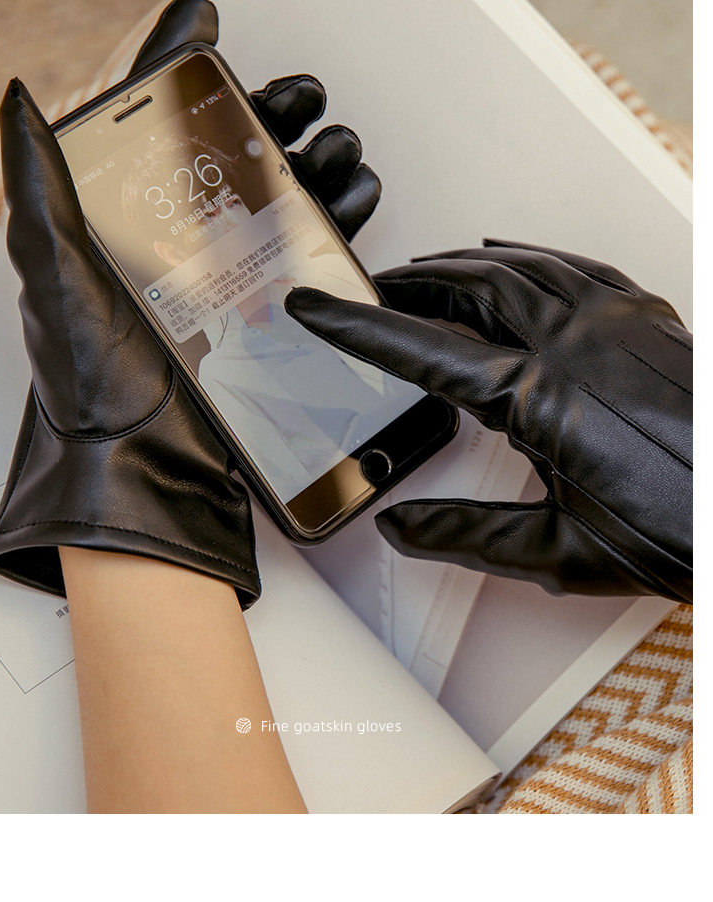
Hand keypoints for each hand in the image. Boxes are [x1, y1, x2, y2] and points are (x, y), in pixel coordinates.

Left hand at [0, 0, 380, 606]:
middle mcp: (171, 247)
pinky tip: (349, 201)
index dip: (178, 65)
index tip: (205, 19)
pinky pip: (303, 254)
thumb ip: (43, 191)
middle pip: (226, 155)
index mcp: (118, 226)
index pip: (149, 126)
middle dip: (269, 112)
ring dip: (313, 162)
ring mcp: (219, 281)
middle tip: (297, 95)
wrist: (149, 471)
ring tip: (337, 147)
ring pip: (274, 199)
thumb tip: (22, 103)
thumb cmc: (99, 389)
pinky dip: (333, 220)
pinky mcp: (260, 316)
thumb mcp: (57, 280)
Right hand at [286, 240, 691, 601]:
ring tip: (428, 276)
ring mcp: (616, 319)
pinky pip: (572, 265)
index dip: (359, 328)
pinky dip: (527, 258)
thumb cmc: (683, 529)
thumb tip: (401, 528)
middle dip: (410, 286)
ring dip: (463, 266)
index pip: (424, 352)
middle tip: (372, 292)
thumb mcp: (562, 552)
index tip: (316, 308)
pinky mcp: (648, 315)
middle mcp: (575, 342)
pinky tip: (513, 260)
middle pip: (468, 288)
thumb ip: (468, 536)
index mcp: (542, 399)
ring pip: (518, 266)